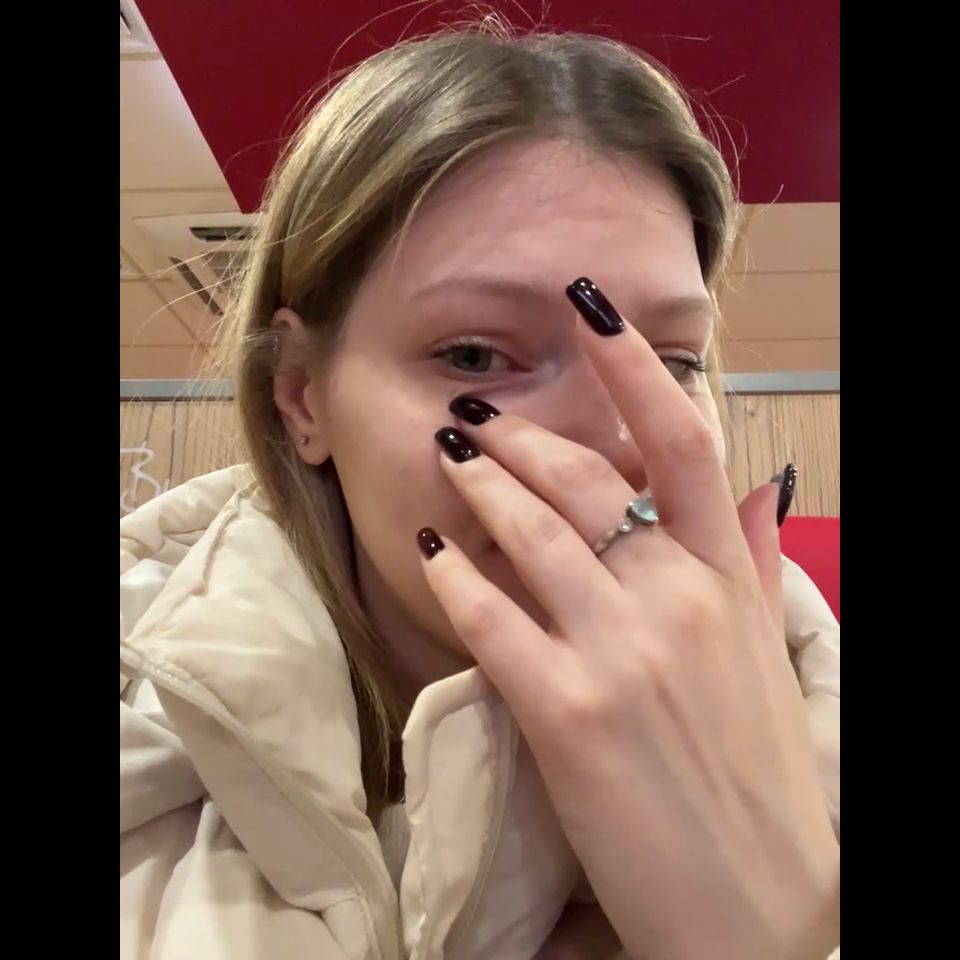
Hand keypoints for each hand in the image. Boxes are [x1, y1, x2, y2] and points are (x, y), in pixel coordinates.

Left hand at [419, 281, 839, 959]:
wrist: (758, 909)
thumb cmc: (757, 780)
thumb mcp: (762, 660)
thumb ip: (744, 568)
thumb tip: (744, 495)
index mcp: (728, 580)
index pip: (681, 441)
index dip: (634, 364)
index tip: (589, 308)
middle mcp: (677, 599)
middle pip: (583, 476)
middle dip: (520, 434)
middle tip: (476, 413)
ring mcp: (620, 652)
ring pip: (529, 531)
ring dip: (478, 483)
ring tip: (448, 454)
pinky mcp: (566, 712)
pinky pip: (491, 617)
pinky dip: (455, 576)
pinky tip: (432, 552)